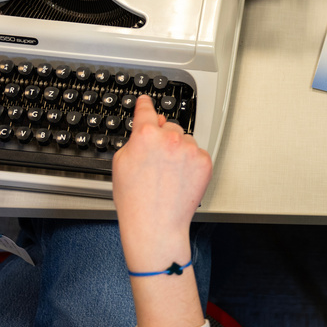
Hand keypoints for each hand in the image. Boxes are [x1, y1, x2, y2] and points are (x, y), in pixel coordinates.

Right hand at [112, 95, 211, 267]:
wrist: (156, 224)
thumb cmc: (135, 199)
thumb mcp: (121, 162)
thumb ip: (135, 139)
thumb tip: (146, 128)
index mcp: (146, 135)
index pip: (146, 110)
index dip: (145, 105)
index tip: (147, 101)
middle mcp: (170, 138)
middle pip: (169, 127)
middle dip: (164, 138)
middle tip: (157, 161)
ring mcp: (190, 149)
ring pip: (185, 140)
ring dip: (179, 150)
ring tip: (168, 175)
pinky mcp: (205, 162)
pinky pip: (198, 154)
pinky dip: (191, 163)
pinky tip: (180, 179)